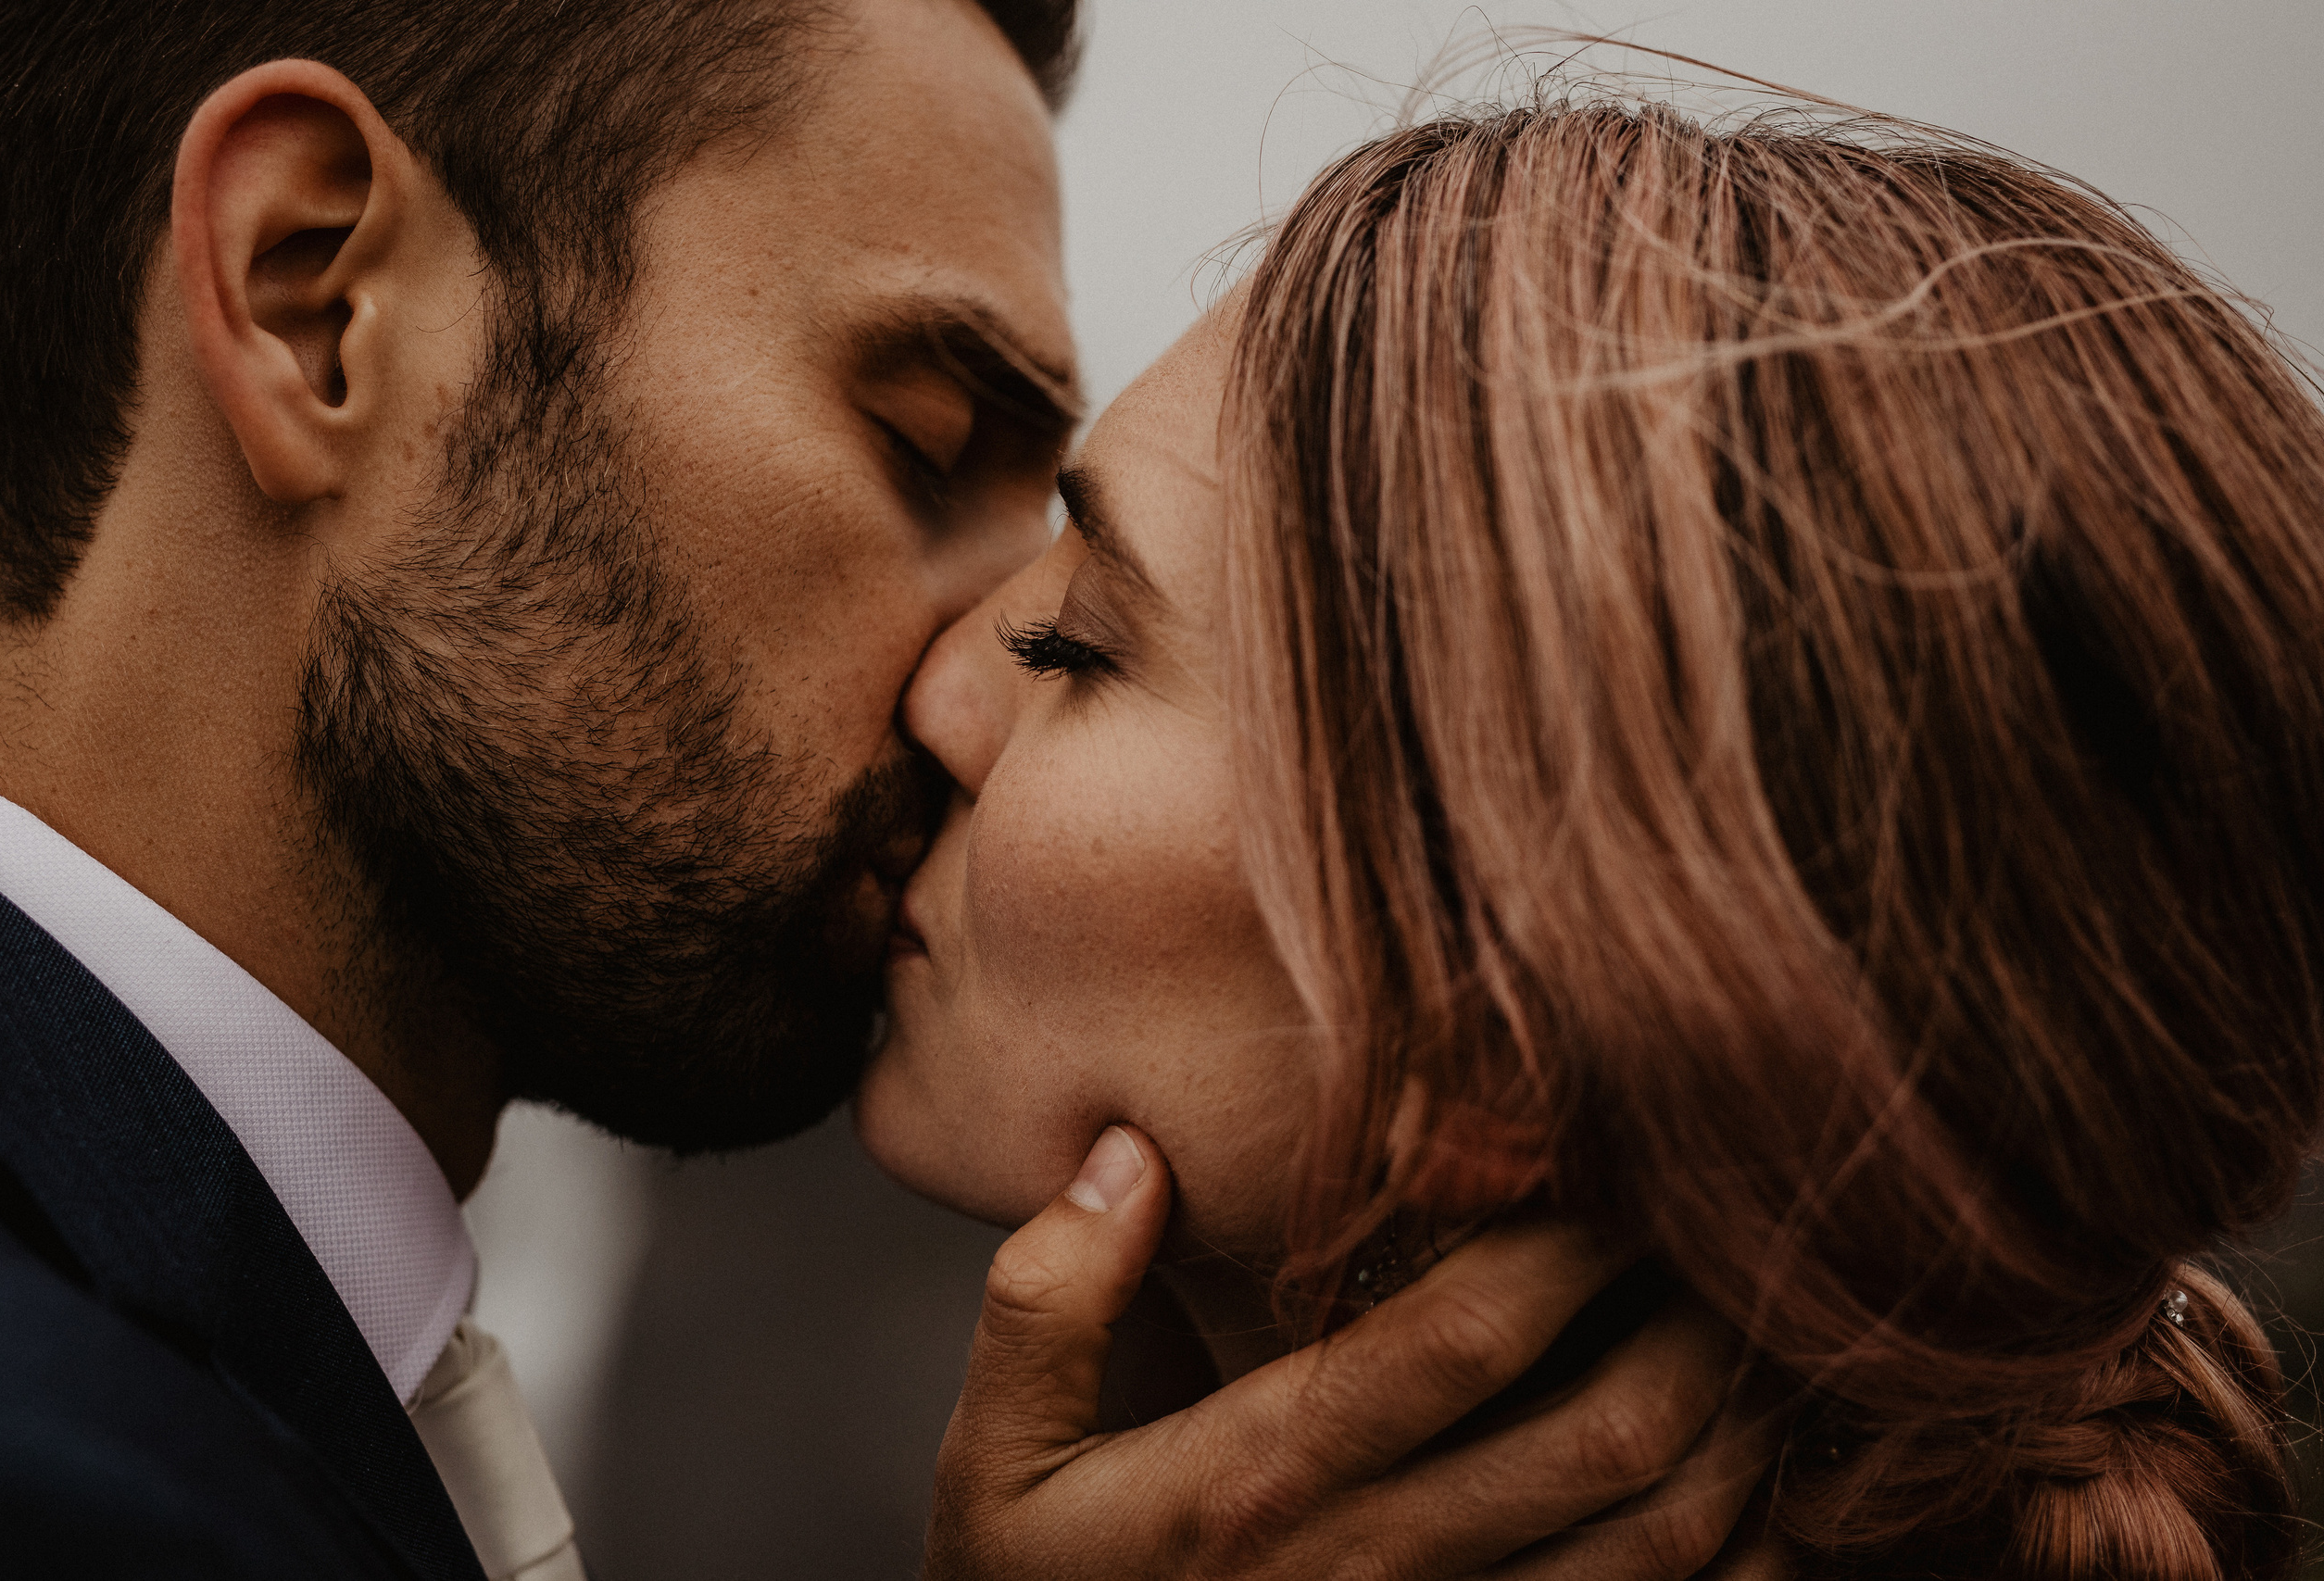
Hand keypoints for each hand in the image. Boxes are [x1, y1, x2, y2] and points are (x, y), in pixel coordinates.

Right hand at [924, 1125, 1774, 1579]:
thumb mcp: (994, 1459)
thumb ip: (1045, 1299)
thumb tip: (1133, 1151)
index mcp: (1260, 1483)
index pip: (1461, 1340)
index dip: (1569, 1237)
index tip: (1617, 1150)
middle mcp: (1373, 1571)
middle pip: (1605, 1439)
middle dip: (1697, 1320)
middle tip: (1730, 1223)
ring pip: (1661, 1546)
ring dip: (1743, 1431)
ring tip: (1764, 1328)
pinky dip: (1745, 1563)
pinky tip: (1759, 1484)